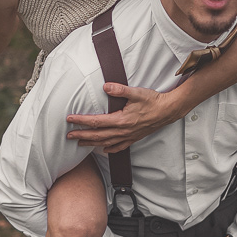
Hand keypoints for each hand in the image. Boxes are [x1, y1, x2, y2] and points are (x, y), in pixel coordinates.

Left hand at [67, 84, 182, 152]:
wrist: (168, 111)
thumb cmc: (153, 101)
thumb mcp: (136, 92)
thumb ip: (119, 90)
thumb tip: (106, 86)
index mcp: (121, 120)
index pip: (96, 121)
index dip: (81, 121)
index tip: (70, 120)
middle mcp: (123, 131)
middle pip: (97, 135)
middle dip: (82, 135)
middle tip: (69, 136)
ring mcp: (128, 136)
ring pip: (106, 142)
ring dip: (91, 143)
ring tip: (80, 143)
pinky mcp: (134, 138)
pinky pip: (119, 147)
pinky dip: (109, 149)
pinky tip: (103, 150)